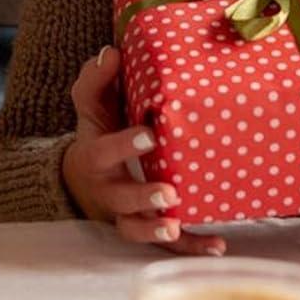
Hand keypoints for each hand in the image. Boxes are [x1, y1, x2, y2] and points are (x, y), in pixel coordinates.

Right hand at [60, 47, 224, 255]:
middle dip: (144, 198)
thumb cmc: (97, 130)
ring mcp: (126, 213)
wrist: (82, 175)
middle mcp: (109, 189)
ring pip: (136, 229)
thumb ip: (97, 78)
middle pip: (121, 199)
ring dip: (157, 230)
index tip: (149, 135)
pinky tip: (217, 245)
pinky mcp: (145, 226)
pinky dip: (190, 247)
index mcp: (96, 156)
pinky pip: (165, 244)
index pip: (104, 153)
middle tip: (169, 193)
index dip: (125, 145)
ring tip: (178, 226)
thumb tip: (112, 52)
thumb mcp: (90, 103)